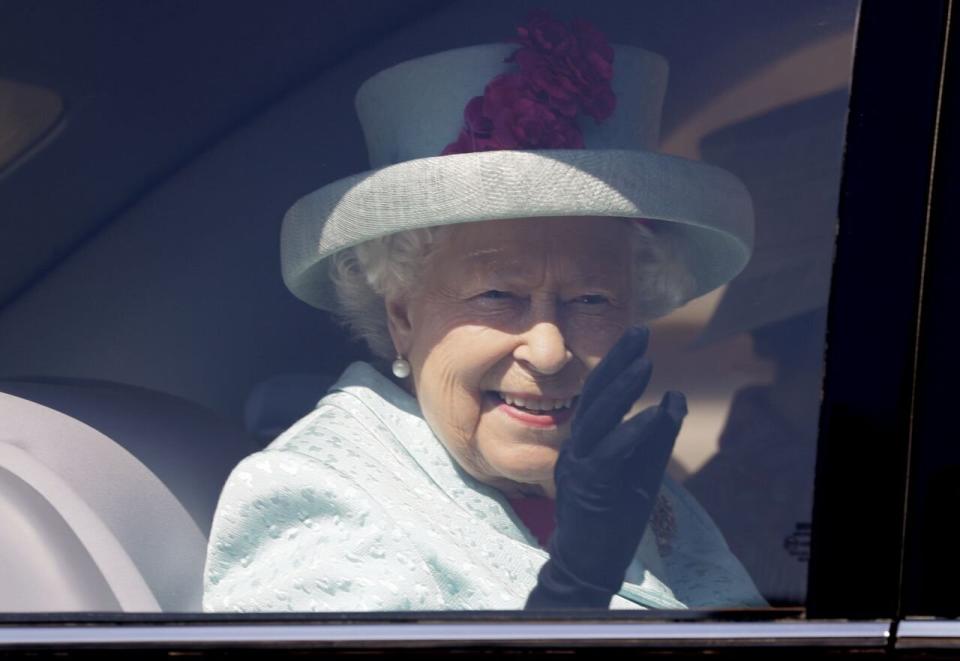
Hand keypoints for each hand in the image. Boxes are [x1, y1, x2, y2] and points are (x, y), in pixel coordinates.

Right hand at [525, 326, 686, 608]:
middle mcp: (576, 446)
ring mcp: (579, 465)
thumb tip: (677, 397)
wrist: (588, 561)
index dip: (616, 362)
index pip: (597, 392)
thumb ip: (656, 434)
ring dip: (621, 390)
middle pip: (592, 394)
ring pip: (595, 419)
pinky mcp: (589, 486)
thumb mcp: (640, 467)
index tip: (637, 336)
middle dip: (616, 361)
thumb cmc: (612, 515)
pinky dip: (633, 432)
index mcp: (584, 440)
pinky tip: (655, 413)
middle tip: (639, 331)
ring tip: (646, 363)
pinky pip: (609, 454)